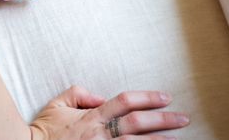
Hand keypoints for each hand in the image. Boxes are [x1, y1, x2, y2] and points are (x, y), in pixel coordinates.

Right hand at [30, 86, 188, 139]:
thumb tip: (101, 98)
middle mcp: (99, 133)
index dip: (147, 98)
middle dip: (163, 120)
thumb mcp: (58, 103)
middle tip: (183, 118)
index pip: (125, 102)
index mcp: (92, 116)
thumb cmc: (44, 129)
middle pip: (137, 123)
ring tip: (177, 139)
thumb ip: (80, 94)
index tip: (165, 97)